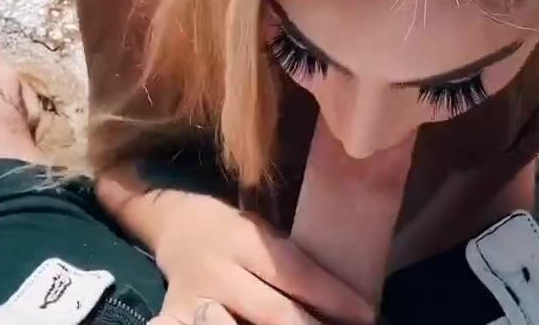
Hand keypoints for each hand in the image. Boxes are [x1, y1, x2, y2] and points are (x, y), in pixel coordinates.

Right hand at [104, 184, 373, 324]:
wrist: (170, 223)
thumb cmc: (230, 227)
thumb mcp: (260, 230)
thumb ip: (290, 260)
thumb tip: (345, 295)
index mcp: (245, 239)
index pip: (296, 272)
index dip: (334, 296)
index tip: (368, 314)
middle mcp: (219, 270)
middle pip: (273, 312)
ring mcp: (195, 299)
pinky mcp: (177, 318)